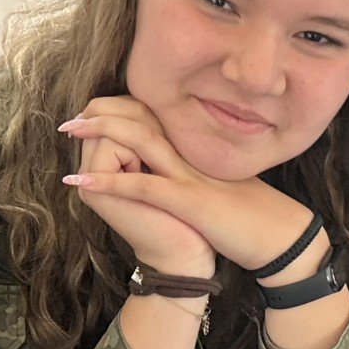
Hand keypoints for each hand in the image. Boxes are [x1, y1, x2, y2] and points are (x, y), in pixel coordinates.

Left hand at [61, 98, 316, 272]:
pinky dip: (107, 182)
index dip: (121, 114)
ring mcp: (187, 175)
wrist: (278, 236)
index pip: (152, 119)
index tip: (94, 116)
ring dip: (99, 132)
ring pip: (139, 139)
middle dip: (103, 113)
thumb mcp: (215, 188)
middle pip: (142, 118)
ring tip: (70, 130)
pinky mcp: (187, 200)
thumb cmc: (249, 216)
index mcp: (193, 153)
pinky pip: (141, 185)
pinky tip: (78, 182)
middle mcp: (188, 156)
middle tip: (72, 118)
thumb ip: (194, 175)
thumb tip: (171, 176)